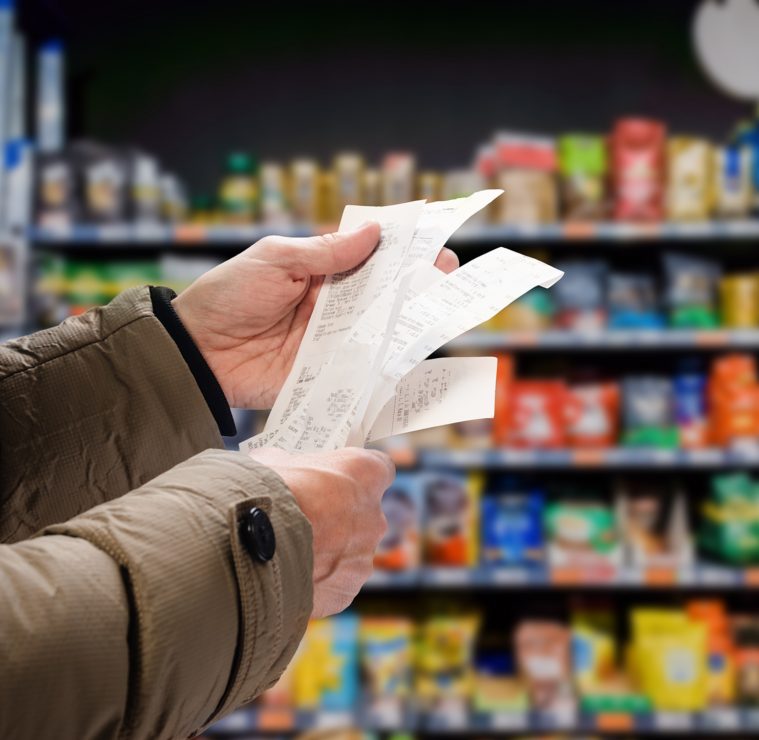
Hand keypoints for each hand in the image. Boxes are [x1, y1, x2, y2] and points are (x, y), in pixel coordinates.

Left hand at [172, 224, 459, 409]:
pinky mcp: (325, 373)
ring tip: (441, 312)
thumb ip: (325, 252)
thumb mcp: (275, 260)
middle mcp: (332, 306)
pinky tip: (413, 357)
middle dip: (416, 285)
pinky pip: (361, 369)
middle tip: (447, 276)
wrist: (197, 352)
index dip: (401, 251)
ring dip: (408, 322)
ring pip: (379, 331)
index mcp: (320, 272)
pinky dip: (387, 365)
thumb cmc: (228, 296)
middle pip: (382, 295)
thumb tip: (374, 232)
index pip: (369, 258)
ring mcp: (331, 341)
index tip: (433, 244)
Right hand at [248, 446, 393, 618]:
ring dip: (327, 552)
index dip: (357, 475)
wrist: (247, 544)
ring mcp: (363, 557)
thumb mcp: (274, 461)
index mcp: (365, 474)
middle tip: (306, 519)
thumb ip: (292, 465)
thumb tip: (280, 468)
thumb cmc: (265, 493)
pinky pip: (334, 583)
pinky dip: (316, 581)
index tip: (340, 479)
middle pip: (364, 515)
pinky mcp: (346, 590)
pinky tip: (289, 575)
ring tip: (290, 552)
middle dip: (338, 517)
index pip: (379, 468)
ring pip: (350, 552)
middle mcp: (374, 516)